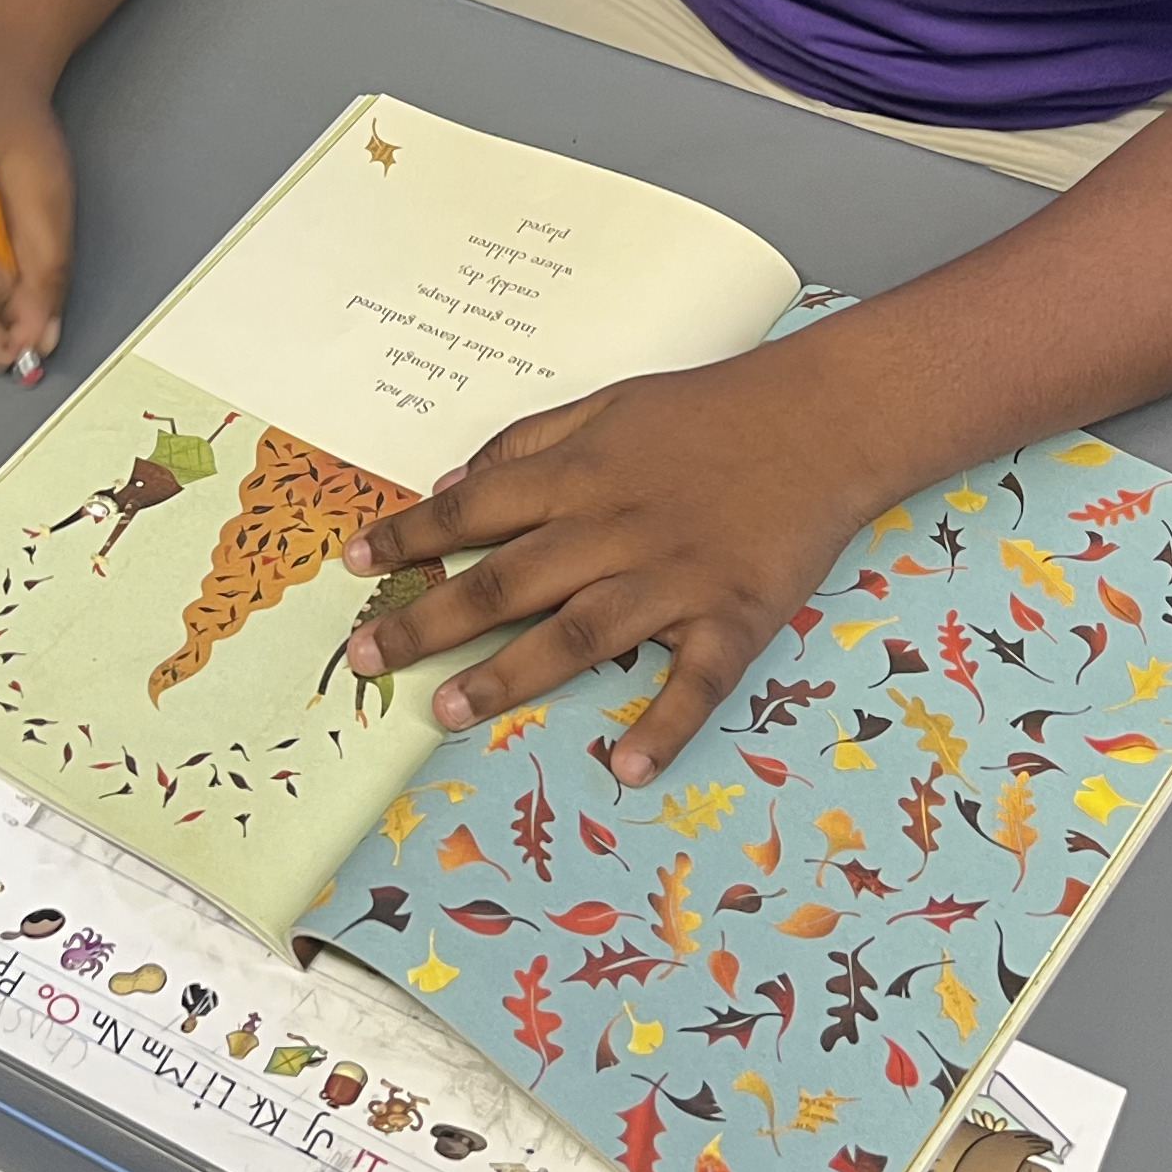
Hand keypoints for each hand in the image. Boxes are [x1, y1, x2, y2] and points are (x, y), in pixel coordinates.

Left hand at [338, 349, 882, 787]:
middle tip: (368, 657)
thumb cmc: (708, 411)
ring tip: (449, 710)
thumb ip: (526, 445)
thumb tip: (452, 485)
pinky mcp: (733, 617)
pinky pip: (695, 680)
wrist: (820, 418)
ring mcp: (673, 578)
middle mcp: (612, 529)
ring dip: (510, 675)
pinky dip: (664, 724)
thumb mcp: (605, 406)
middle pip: (505, 581)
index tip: (351, 567)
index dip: (406, 539)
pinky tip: (628, 765)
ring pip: (578, 634)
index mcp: (577, 475)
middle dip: (428, 620)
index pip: (472, 511)